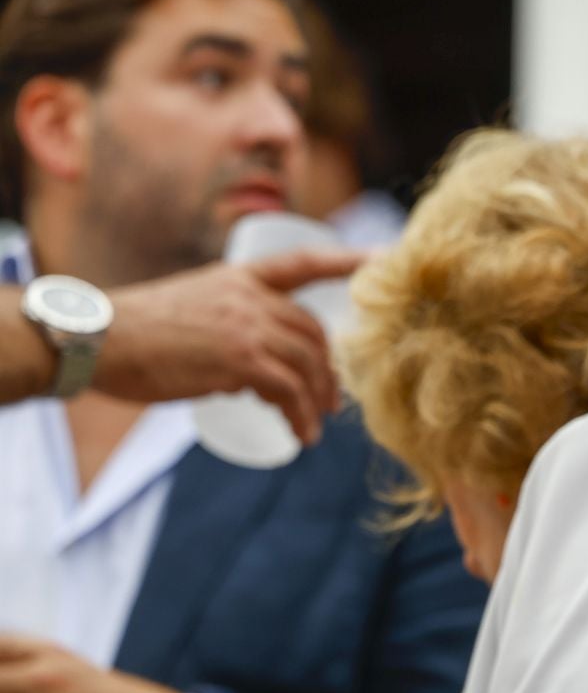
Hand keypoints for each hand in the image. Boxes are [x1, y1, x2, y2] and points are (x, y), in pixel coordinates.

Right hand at [91, 249, 365, 443]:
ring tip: (317, 423)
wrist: (97, 339)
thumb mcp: (192, 310)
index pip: (303, 262)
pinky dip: (301, 416)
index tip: (384, 258)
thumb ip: (227, 329)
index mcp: (240, 277)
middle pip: (313, 331)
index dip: (346, 260)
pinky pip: (289, 391)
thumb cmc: (134, 334)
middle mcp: (251, 296)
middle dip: (329, 367)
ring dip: (320, 398)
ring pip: (308, 364)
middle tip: (331, 398)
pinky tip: (301, 434)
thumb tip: (247, 375)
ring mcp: (248, 325)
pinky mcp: (240, 359)